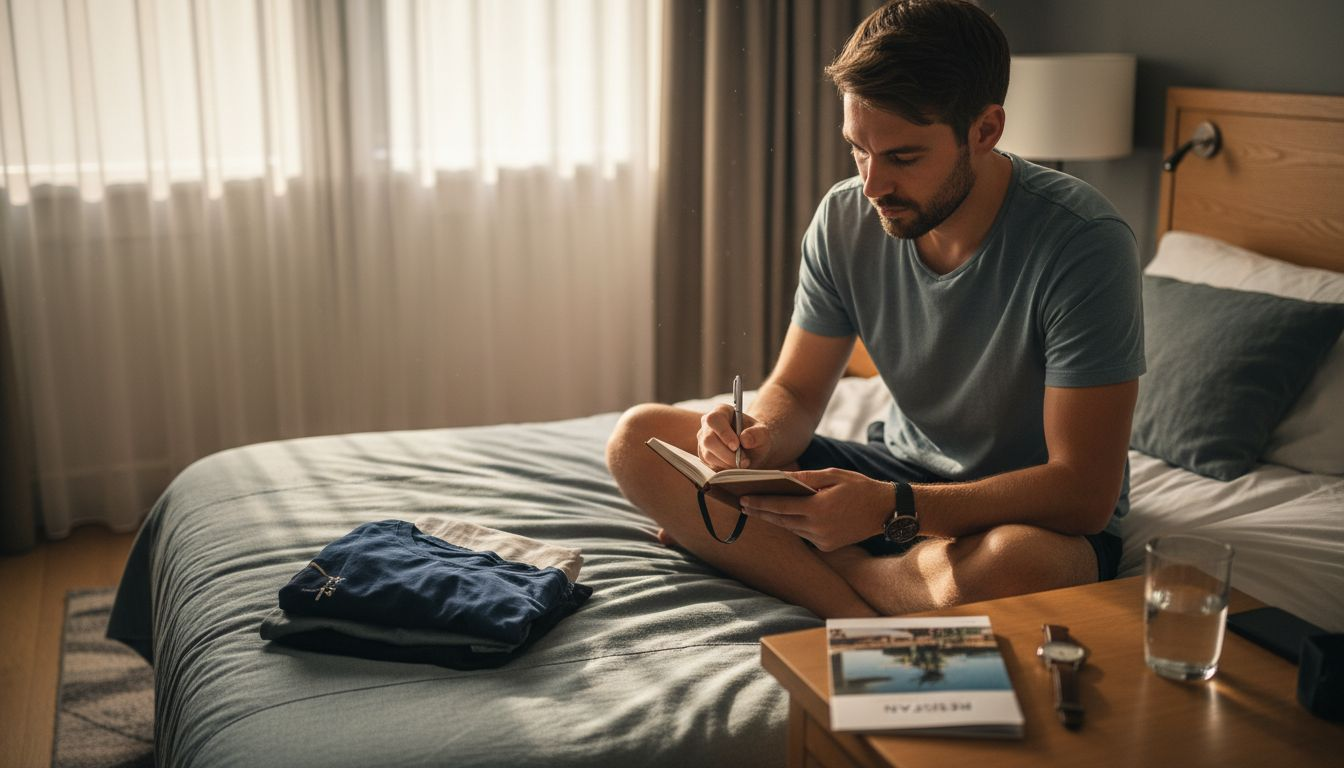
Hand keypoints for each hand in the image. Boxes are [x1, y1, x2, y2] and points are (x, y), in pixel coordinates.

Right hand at [698, 404, 771, 469]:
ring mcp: (703, 440)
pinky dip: (724, 468)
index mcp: (721, 411)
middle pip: (708, 439)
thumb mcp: (763, 433)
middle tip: (744, 460)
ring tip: (743, 463)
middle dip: (727, 454)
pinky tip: (735, 465)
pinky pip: (709, 464)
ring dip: (727, 463)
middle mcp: (708, 425)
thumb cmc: (755, 437)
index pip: (714, 419)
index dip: (723, 433)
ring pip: (708, 454)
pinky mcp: (703, 454)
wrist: (752, 449)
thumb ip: (757, 434)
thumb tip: (744, 439)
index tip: (736, 446)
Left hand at [739, 468, 890, 551]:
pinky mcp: (827, 546)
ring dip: (775, 519)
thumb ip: (806, 478)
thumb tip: (781, 477)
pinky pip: (804, 535)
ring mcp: (822, 540)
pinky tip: (784, 516)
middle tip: (743, 505)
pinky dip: (793, 525)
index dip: (759, 503)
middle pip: (781, 520)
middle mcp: (817, 528)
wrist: (885, 510)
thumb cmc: (859, 487)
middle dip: (761, 512)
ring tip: (758, 509)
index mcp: (817, 508)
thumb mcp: (833, 475)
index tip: (743, 499)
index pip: (780, 506)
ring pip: (791, 528)